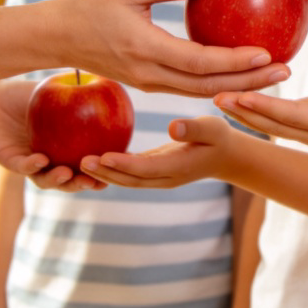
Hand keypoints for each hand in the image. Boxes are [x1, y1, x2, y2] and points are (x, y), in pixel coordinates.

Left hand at [0, 80, 107, 192]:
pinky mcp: (9, 160)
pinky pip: (22, 167)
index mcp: (64, 148)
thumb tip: (111, 77)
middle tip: (97, 182)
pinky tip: (41, 160)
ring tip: (68, 174)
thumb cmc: (23, 95)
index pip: (87, 163)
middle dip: (84, 184)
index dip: (103, 169)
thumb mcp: (55, 91)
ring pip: (45, 180)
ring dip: (59, 181)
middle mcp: (49, 160)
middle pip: (70, 180)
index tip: (119, 168)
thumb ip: (79, 90)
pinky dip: (31, 166)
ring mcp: (29, 163)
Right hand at [60, 0, 290, 96]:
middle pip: (209, 86)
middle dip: (250, 82)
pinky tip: (241, 72)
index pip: (200, 62)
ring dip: (238, 86)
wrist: (55, 39)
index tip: (267, 53)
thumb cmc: (89, 7)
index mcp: (145, 49)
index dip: (235, 61)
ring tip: (272, 75)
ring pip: (201, 91)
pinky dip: (219, 82)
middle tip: (286, 71)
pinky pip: (190, 87)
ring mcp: (149, 83)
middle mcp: (150, 74)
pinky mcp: (149, 83)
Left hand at [81, 116, 239, 188]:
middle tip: (81, 162)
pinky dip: (112, 169)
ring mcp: (160, 178)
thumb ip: (195, 128)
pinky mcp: (155, 172)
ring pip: (128, 180)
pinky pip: (131, 174)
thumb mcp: (213, 128)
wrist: (226, 156)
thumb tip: (173, 127)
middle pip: (131, 180)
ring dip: (104, 174)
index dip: (124, 164)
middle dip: (105, 174)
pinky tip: (96, 160)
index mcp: (179, 167)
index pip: (146, 169)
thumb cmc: (220, 137)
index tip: (103, 156)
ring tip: (81, 163)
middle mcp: (166, 177)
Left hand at [214, 75, 307, 147]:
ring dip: (243, 113)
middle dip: (243, 111)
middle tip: (215, 97)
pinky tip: (236, 101)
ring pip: (269, 124)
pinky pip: (273, 120)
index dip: (265, 106)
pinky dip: (253, 111)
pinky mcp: (303, 126)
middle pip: (271, 123)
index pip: (290, 115)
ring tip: (217, 99)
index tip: (242, 96)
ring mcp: (306, 132)